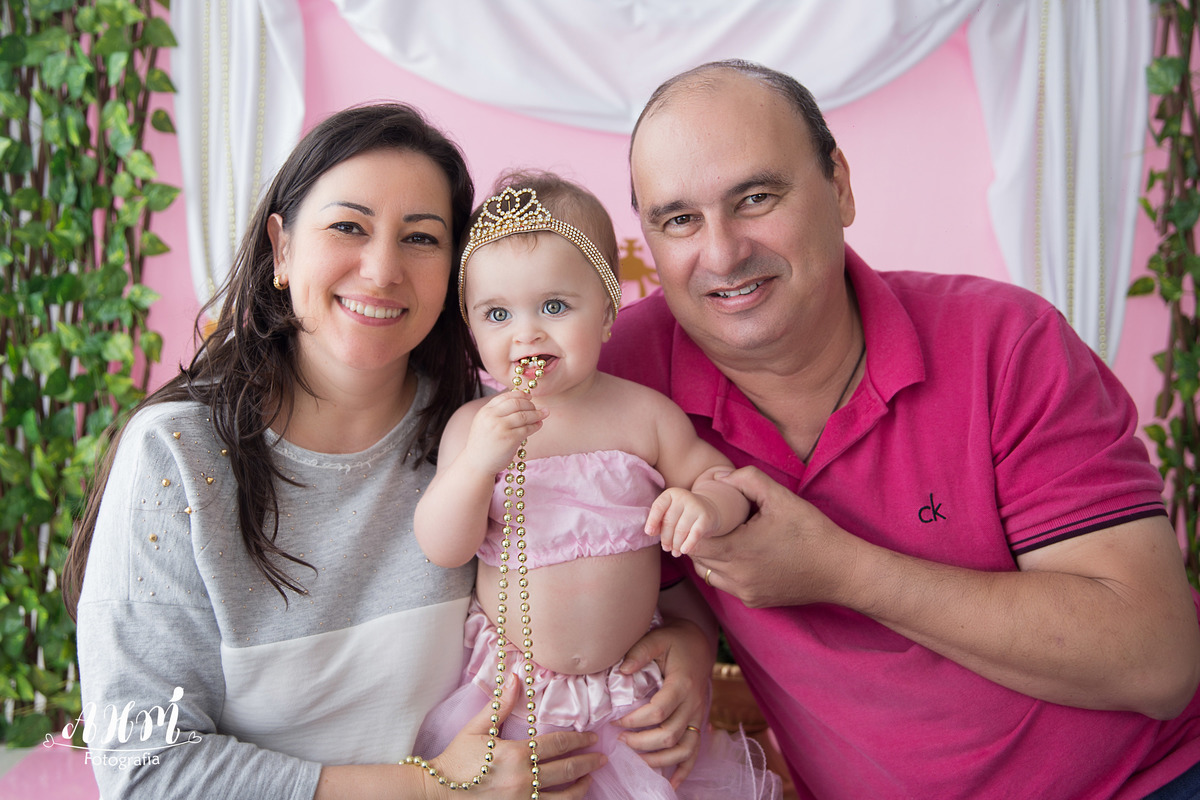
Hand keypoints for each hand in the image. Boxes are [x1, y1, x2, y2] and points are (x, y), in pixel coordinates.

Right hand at [428, 678, 603, 798]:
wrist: (438, 792)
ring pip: (562, 797)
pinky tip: (570, 798)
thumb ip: (501, 705)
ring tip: (590, 779)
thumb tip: (516, 678)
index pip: (557, 745)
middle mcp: (523, 780)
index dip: (578, 740)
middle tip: (601, 757)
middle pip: (566, 770)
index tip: (591, 737)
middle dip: (588, 762)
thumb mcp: (477, 729)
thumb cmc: (457, 759)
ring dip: (581, 787)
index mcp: (516, 755)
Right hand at [462, 390, 547, 475]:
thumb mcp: (484, 424)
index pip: (505, 396)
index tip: (529, 396)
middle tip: (537, 408)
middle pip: (516, 403)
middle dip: (530, 404)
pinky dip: (535, 425)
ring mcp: (501, 427)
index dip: (520, 394)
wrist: (477, 465)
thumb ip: (497, 413)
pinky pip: (527, 429)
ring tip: (544, 414)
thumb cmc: (483, 445)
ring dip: (537, 414)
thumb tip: (520, 402)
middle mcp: (491, 417)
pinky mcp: (510, 439)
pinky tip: (539, 424)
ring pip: (524, 415)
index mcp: (485, 411)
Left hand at [615, 619, 711, 787]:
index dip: (635, 720)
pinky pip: (695, 752)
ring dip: (658, 759)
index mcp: (682, 684)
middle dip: (641, 743)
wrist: (698, 644)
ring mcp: (698, 716)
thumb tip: (621, 670)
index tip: (615, 720)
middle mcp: (693, 703)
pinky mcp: (698, 722)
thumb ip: (639, 652)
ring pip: (682, 749)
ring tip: (635, 757)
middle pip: (668, 735)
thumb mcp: (657, 638)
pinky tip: (671, 783)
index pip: (658, 712)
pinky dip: (684, 770)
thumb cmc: (675, 641)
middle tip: (620, 739)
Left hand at [645, 488, 721, 555]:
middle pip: (669, 522)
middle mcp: (683, 497)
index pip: (658, 507)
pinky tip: (684, 551)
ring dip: (676, 544)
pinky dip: (688, 544)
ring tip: (675, 552)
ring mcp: (696, 507)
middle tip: (666, 548)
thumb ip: (658, 521)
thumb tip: (650, 532)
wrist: (709, 509)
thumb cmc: (682, 514)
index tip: (649, 533)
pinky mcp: (706, 518)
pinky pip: (695, 534)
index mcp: (671, 494)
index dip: (652, 521)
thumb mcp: (669, 513)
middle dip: (666, 538)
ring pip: (681, 530)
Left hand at [692, 466, 857, 607]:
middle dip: (699, 539)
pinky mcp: (754, 601)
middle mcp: (737, 577)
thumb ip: (747, 479)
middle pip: (697, 558)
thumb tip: (718, 477)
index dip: (692, 527)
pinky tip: (744, 555)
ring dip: (711, 556)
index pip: (692, 542)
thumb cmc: (811, 531)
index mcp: (738, 550)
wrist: (841, 570)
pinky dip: (727, 570)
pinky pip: (727, 585)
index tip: (703, 513)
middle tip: (712, 522)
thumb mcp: (781, 497)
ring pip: (709, 573)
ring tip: (726, 537)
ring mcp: (745, 592)